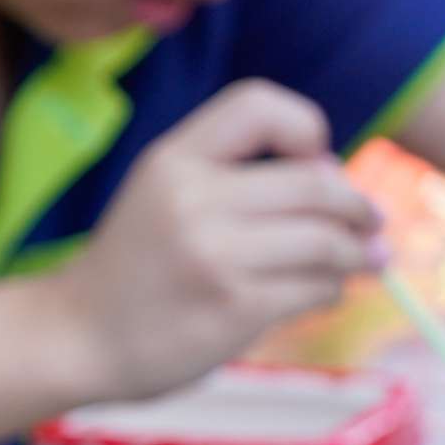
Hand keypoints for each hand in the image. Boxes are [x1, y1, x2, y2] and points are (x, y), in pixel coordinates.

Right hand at [47, 82, 382, 403]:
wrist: (74, 339)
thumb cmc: (135, 269)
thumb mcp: (161, 196)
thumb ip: (232, 176)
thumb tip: (341, 181)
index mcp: (171, 161)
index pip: (258, 105)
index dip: (303, 126)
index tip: (313, 162)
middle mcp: (191, 200)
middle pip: (316, 183)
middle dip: (357, 207)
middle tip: (370, 225)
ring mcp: (213, 255)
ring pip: (327, 240)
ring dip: (358, 254)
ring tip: (365, 262)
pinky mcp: (233, 307)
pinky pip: (315, 288)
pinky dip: (332, 291)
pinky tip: (321, 294)